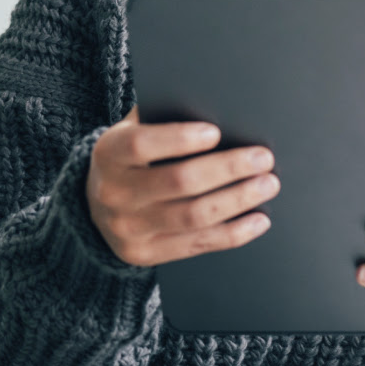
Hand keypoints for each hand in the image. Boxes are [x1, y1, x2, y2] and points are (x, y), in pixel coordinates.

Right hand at [86, 105, 279, 266]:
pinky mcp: (145, 254)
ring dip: (238, 200)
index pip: (141, 145)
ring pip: (194, 216)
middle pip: (179, 182)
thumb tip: (217, 111)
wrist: (96, 206)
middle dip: (227, 169)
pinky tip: (258, 219)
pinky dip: (233, 233)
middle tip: (263, 158)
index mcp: (108, 154)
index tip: (216, 132)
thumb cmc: (130, 158)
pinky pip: (197, 244)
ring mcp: (128, 229)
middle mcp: (113, 193)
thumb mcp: (132, 132)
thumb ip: (162, 120)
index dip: (179, 139)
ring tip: (267, 185)